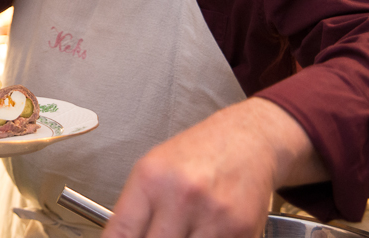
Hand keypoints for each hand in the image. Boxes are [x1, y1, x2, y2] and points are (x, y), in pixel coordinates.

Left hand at [102, 99, 326, 237]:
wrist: (247, 139)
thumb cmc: (198, 153)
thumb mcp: (153, 169)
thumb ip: (135, 209)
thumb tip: (123, 237)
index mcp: (151, 179)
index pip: (122, 232)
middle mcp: (181, 197)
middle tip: (157, 233)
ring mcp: (212, 216)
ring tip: (181, 229)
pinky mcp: (241, 230)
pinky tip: (202, 230)